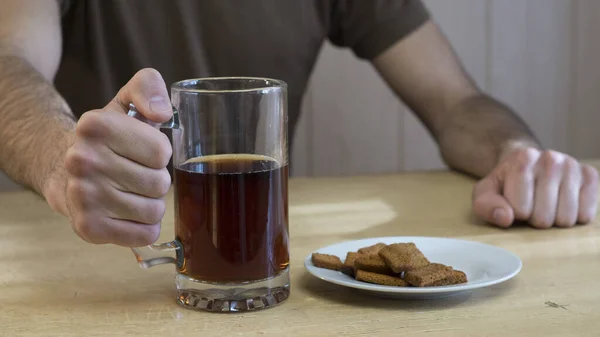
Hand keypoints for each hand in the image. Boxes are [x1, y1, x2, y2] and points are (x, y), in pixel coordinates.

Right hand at [62, 68, 172, 245]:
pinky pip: (144, 235)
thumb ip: (149, 87)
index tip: (142, 150)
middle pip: (159, 183)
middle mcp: (81, 161)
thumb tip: (162, 112)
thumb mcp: (127, 102)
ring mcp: (82, 196)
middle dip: (156, 180)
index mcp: (94, 125)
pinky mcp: (87, 227)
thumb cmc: (110, 138)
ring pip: (154, 211)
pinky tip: (129, 214)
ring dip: (151, 204)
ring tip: (132, 193)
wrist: (64, 170)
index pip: (160, 151)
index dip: (158, 153)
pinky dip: (145, 227)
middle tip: (137, 174)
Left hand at [472, 148, 598, 227]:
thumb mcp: (486, 192)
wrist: (526, 164)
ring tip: (545, 205)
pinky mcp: (590, 176)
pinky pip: (586, 214)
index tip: (514, 202)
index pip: (520, 210)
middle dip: (534, 219)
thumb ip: (486, 205)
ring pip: (566, 219)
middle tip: (531, 205)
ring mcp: (573, 166)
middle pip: (544, 218)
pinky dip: (574, 217)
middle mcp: (551, 158)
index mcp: (523, 159)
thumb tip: (505, 218)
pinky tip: (562, 204)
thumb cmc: (506, 183)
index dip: (515, 213)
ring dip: (554, 220)